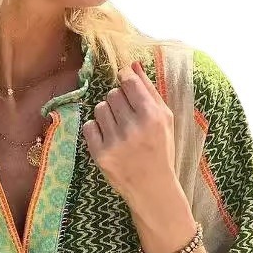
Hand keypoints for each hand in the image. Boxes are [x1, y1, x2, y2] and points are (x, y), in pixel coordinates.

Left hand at [82, 60, 176, 207]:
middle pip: (112, 93)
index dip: (125, 79)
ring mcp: (115, 142)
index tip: (126, 86)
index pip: (128, 81)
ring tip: (117, 129)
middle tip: (126, 117)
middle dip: (117, 101)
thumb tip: (132, 65)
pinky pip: (88, 127)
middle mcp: (133, 127)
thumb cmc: (160, 150)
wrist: (152, 188)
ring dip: (106, 115)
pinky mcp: (100, 154)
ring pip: (99, 108)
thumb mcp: (164, 119)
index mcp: (152, 115)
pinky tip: (108, 139)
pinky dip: (96, 130)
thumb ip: (149, 90)